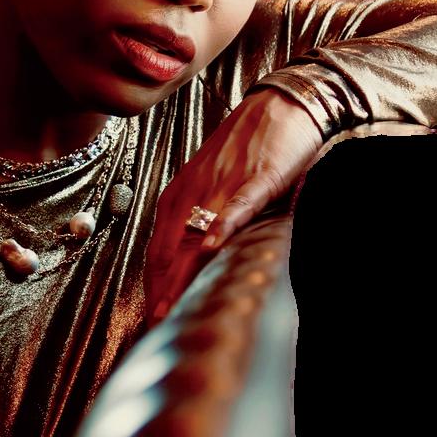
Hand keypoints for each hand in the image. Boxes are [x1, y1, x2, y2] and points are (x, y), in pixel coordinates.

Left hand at [143, 89, 324, 325]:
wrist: (282, 105)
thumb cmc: (251, 149)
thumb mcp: (215, 191)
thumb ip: (203, 225)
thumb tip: (197, 267)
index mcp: (178, 199)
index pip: (157, 255)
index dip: (154, 292)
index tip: (154, 325)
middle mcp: (190, 194)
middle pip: (168, 253)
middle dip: (161, 295)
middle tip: (158, 331)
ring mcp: (221, 187)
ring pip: (193, 238)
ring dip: (180, 277)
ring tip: (170, 312)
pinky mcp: (254, 179)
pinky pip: (234, 208)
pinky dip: (220, 229)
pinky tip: (210, 250)